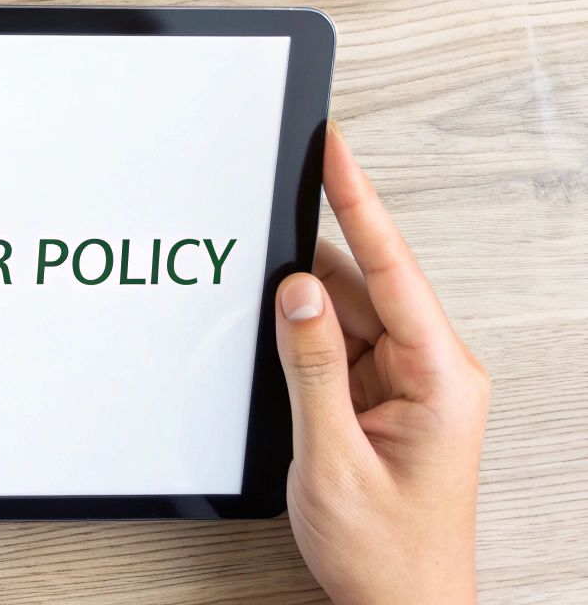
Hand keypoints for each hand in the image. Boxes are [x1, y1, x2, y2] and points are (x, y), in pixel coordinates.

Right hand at [276, 124, 489, 604]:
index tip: (334, 150)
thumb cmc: (388, 552)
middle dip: (308, 271)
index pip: (390, 268)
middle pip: (361, 285)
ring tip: (272, 339)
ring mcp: (409, 385)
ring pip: (345, 314)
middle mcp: (432, 372)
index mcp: (439, 379)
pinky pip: (340, 346)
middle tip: (262, 234)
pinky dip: (305, 343)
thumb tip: (297, 291)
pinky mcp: (386, 399)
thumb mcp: (333, 458)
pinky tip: (281, 350)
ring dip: (303, 317)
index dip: (358, 201)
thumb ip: (312, 366)